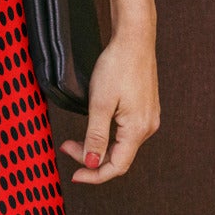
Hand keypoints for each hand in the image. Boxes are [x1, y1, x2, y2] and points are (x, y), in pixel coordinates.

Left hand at [59, 29, 159, 183]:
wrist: (134, 39)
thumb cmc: (117, 66)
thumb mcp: (100, 103)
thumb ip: (96, 136)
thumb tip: (92, 163)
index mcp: (138, 129)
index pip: (116, 166)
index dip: (94, 175)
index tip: (73, 175)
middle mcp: (147, 127)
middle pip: (118, 157)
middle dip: (91, 157)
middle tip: (66, 147)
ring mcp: (148, 118)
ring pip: (121, 145)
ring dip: (98, 147)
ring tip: (74, 139)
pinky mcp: (145, 110)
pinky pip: (126, 133)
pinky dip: (108, 136)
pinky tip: (94, 128)